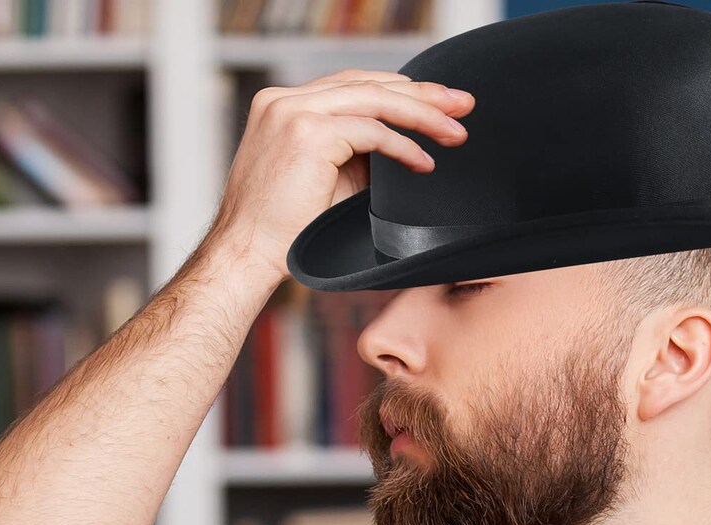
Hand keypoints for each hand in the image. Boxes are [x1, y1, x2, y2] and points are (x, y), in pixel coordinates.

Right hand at [204, 69, 475, 291]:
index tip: (438, 103)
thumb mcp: (328, 181)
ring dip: (422, 115)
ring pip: (375, 99)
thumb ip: (358, 156)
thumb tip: (404, 148)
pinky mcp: (306, 133)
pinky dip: (402, 147)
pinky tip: (425, 163)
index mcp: (286, 105)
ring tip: (456, 132)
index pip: (353, 86)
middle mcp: (286, 99)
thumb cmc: (286, 232)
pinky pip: (370, 132)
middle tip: (463, 104)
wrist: (247, 255)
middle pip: (369, 83)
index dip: (400, 91)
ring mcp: (293, 111)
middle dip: (423, 93)